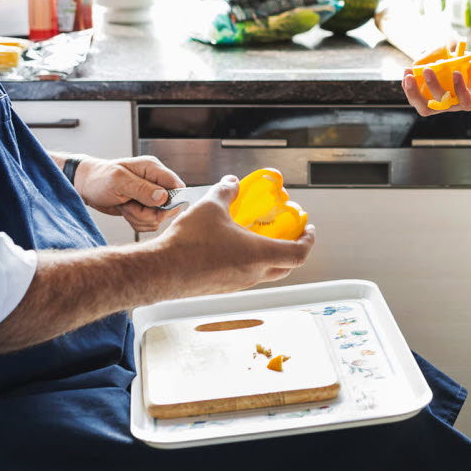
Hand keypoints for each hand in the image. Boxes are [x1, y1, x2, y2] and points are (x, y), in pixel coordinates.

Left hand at [69, 155, 184, 232]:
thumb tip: (163, 197)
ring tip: (125, 206)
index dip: (170, 201)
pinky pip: (149, 223)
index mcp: (152, 169)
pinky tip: (126, 211)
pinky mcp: (144, 208)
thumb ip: (142, 189)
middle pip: (169, 207)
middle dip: (149, 213)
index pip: (177, 186)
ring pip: (158, 218)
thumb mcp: (118, 181)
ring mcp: (150, 197)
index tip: (153, 207)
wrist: (85, 187)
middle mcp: (155, 182)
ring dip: (140, 218)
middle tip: (131, 206)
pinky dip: (137, 222)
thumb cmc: (99, 178)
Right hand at [154, 177, 315, 297]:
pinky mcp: (222, 288)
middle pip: (286, 267)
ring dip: (270, 256)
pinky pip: (245, 275)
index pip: (298, 254)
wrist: (162, 271)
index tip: (308, 230)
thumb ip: (226, 192)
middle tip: (289, 234)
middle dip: (292, 249)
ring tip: (259, 237)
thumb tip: (233, 183)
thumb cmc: (189, 242)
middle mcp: (252, 274)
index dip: (308, 241)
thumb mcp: (211, 207)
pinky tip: (233, 247)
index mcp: (259, 255)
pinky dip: (249, 262)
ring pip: (265, 273)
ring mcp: (237, 284)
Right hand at [400, 61, 470, 115]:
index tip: (405, 73)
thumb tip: (426, 51)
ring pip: (441, 104)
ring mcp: (464, 104)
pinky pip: (464, 99)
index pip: (421, 101)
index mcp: (445, 97)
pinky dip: (457, 86)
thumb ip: (445, 62)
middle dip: (412, 94)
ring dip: (431, 87)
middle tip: (407, 77)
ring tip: (426, 70)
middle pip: (425, 108)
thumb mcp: (461, 65)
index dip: (410, 90)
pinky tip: (455, 73)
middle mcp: (452, 103)